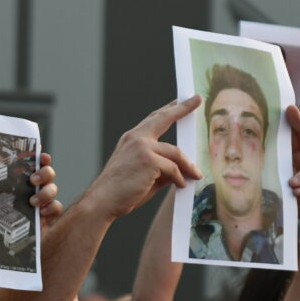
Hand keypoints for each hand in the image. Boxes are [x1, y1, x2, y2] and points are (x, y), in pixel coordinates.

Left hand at [28, 153, 61, 227]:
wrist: (2, 237)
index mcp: (21, 179)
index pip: (34, 163)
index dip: (41, 157)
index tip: (42, 156)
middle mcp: (34, 188)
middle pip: (48, 173)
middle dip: (45, 173)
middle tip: (33, 180)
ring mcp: (42, 201)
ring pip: (52, 189)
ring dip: (46, 193)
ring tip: (33, 202)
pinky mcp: (47, 216)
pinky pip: (57, 207)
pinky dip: (51, 208)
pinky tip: (41, 213)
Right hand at [83, 97, 202, 221]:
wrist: (103, 201)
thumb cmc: (122, 191)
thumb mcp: (144, 174)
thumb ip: (162, 168)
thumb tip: (182, 170)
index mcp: (132, 139)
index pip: (153, 119)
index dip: (169, 109)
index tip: (180, 101)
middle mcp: (136, 138)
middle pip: (164, 117)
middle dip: (182, 108)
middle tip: (196, 99)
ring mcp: (142, 147)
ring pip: (175, 153)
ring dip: (188, 165)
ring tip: (196, 174)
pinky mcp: (149, 160)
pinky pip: (173, 168)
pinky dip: (179, 178)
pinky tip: (181, 185)